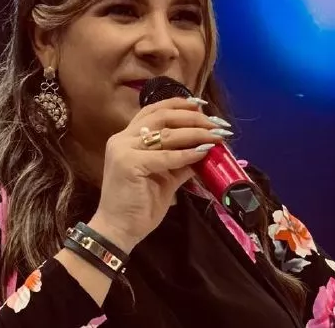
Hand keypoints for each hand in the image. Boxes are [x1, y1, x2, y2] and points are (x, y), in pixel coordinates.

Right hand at [88, 97, 229, 252]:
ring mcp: (123, 150)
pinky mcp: (129, 164)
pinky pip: (165, 156)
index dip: (178, 104)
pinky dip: (186, 154)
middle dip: (192, 117)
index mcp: (126, 138)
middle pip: (162, 117)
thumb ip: (180, 161)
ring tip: (216, 136)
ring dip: (195, 133)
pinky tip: (203, 152)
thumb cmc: (139, 205)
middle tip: (215, 123)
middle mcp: (122, 139)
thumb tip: (205, 149)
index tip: (201, 105)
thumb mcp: (164, 178)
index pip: (153, 111)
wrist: (118, 230)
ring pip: (166, 134)